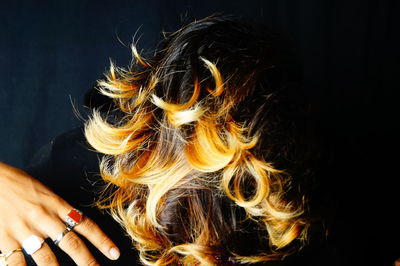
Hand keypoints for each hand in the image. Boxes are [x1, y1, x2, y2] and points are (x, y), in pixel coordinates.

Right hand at [0, 162, 119, 265]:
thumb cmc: (19, 184)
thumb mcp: (45, 193)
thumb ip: (59, 210)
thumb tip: (74, 223)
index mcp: (57, 205)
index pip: (86, 225)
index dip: (102, 241)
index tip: (114, 253)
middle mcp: (45, 218)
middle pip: (71, 243)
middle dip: (87, 261)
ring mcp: (25, 229)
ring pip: (47, 258)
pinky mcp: (4, 238)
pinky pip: (16, 262)